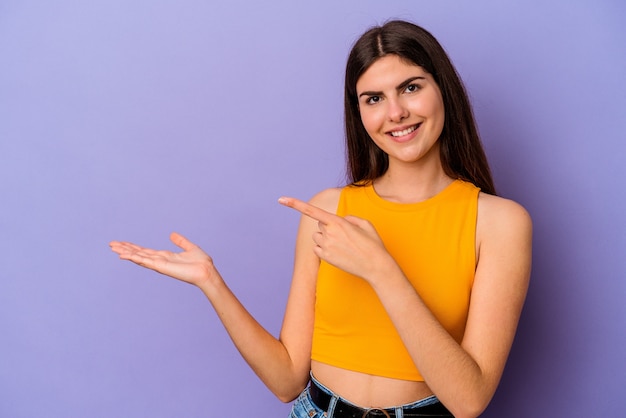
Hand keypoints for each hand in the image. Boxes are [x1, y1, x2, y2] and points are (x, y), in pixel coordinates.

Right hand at [109, 232, 216, 286]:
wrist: (206, 271)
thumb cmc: (201, 263)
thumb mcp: (189, 247)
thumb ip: (180, 241)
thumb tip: (172, 234)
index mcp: (165, 256)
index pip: (145, 251)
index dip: (134, 247)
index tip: (122, 243)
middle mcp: (159, 260)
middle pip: (138, 253)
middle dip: (125, 249)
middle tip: (112, 244)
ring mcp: (159, 264)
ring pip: (138, 257)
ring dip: (125, 252)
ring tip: (113, 248)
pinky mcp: (161, 266)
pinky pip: (145, 261)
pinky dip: (134, 258)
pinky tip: (124, 255)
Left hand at [278, 196, 393, 282]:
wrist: (375, 266)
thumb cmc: (372, 244)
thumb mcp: (365, 224)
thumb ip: (349, 218)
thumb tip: (341, 221)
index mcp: (338, 222)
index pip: (312, 210)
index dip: (295, 204)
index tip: (281, 199)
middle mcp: (328, 233)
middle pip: (320, 225)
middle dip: (329, 227)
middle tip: (345, 236)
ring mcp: (325, 246)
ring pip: (317, 237)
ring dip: (326, 238)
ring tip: (343, 245)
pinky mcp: (325, 258)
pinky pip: (317, 249)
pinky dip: (324, 249)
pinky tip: (339, 253)